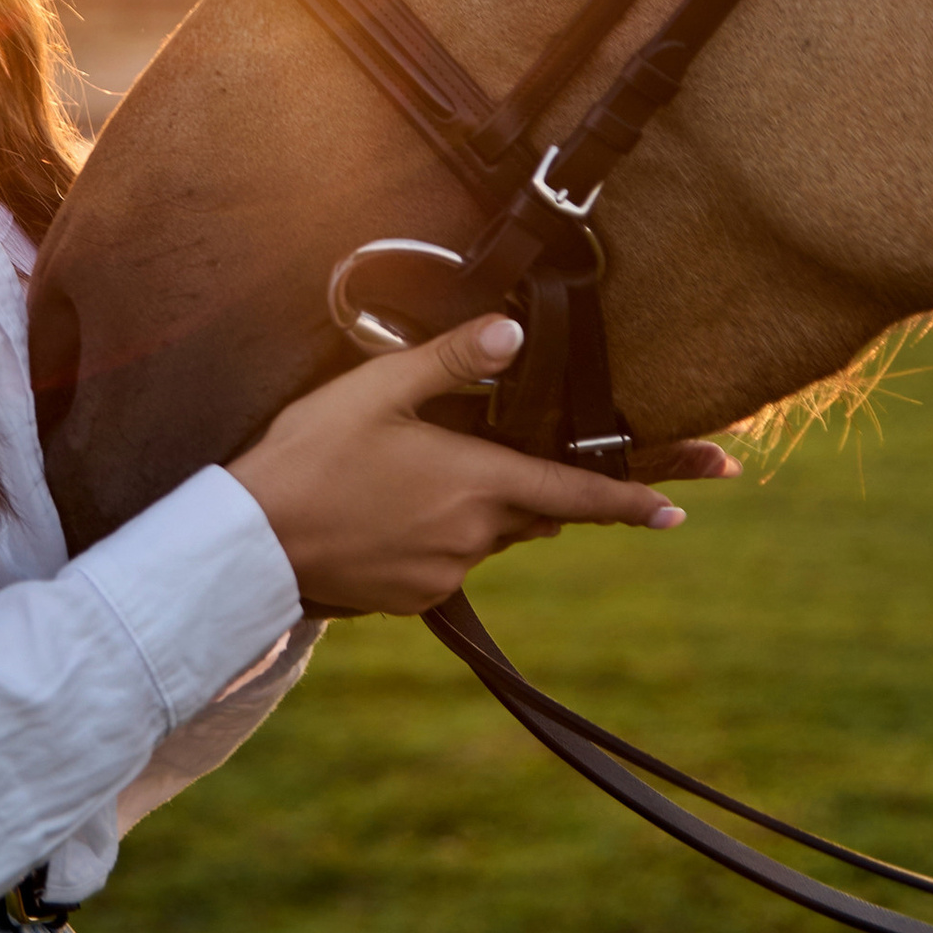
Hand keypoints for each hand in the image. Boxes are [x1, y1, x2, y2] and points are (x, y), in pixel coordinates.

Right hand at [226, 314, 739, 614]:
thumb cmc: (311, 456)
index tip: (680, 509)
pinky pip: (450, 561)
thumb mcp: (375, 389)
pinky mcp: (418, 600)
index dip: (634, 500)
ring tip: (408, 477)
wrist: (252, 544)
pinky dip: (437, 536)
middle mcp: (475, 536)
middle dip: (530, 485)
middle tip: (487, 459)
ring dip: (476, 507)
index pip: (578, 493)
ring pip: (488, 534)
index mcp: (478, 482)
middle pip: (530, 509)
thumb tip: (513, 332)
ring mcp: (447, 574)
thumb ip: (450, 359)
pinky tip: (385, 511)